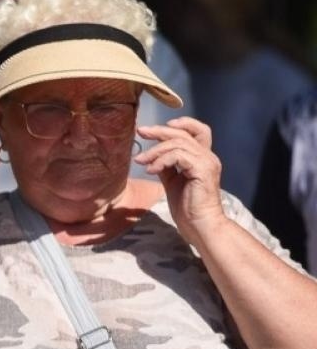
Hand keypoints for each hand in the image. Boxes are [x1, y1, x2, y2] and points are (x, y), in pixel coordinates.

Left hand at [135, 117, 225, 246]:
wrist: (199, 224)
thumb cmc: (187, 207)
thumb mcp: (173, 181)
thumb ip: (167, 166)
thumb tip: (153, 156)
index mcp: (203, 158)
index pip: (198, 130)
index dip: (181, 124)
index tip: (158, 129)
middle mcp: (208, 157)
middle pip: (184, 133)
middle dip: (160, 131)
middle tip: (141, 132)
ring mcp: (207, 162)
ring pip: (179, 143)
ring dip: (155, 151)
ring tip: (140, 161)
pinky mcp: (202, 171)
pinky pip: (178, 156)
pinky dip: (161, 160)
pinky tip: (151, 170)